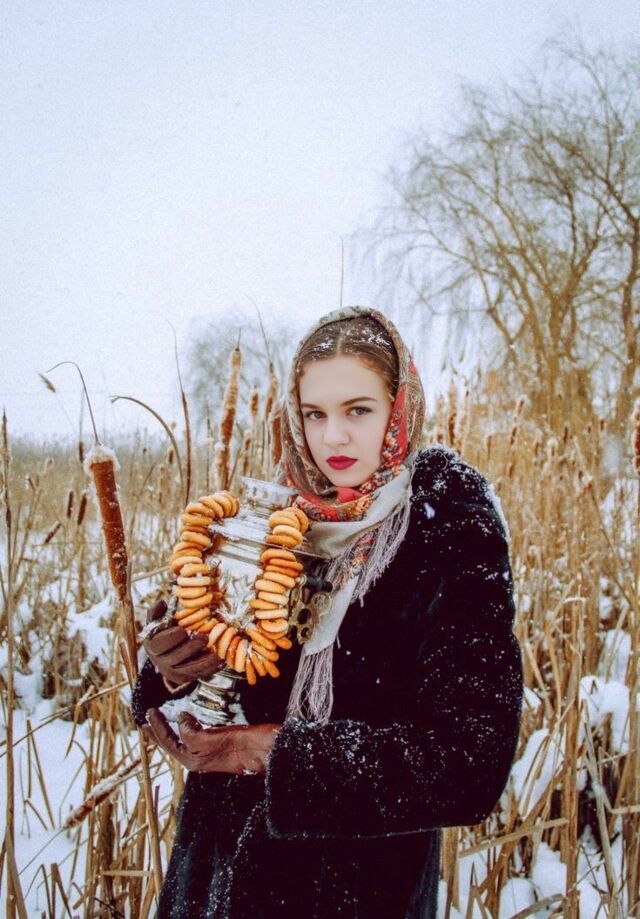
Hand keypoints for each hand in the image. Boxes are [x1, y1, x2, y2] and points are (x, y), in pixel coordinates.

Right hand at [143, 599, 223, 686]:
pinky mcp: (184, 677)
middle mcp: (161, 661)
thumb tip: (162, 603)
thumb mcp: (156, 621)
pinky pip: (198, 674)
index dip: (171, 637)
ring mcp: (173, 671)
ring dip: (204, 662)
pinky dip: (211, 669)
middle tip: (204, 638)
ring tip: (217, 654)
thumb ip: (157, 612)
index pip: (160, 644)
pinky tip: (221, 661)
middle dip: (191, 648)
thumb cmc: (161, 632)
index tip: (182, 630)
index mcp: (153, 646)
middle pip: (176, 657)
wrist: (162, 653)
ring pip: (189, 669)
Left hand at [143, 709, 281, 774]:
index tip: (149, 712)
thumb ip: (191, 732)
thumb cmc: (242, 746)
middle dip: (160, 732)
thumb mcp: (211, 739)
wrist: (267, 751)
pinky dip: (188, 726)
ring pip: (184, 740)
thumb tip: (181, 719)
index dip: (157, 726)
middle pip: (173, 744)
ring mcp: (210, 753)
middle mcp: (199, 759)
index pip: (168, 741)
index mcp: (193, 760)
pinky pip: (197, 735)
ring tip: (163, 720)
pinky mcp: (221, 744)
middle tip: (146, 720)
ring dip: (172, 730)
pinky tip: (190, 720)